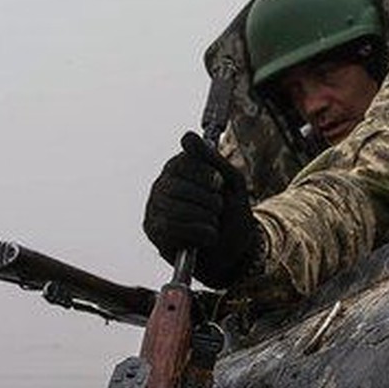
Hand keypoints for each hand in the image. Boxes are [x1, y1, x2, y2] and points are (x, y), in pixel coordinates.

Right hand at [142, 132, 260, 286]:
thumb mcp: (231, 182)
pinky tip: (206, 237)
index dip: (207, 175)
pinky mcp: (153, 230)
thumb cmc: (231, 213)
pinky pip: (173, 228)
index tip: (219, 185)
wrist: (235, 251)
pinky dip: (199, 233)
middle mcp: (161, 185)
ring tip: (213, 224)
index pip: (184, 162)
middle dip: (210, 201)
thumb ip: (211, 159)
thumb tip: (187, 136)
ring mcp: (154, 207)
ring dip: (207, 219)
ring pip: (178, 208)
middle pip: (181, 187)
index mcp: (179, 169)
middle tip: (218, 210)